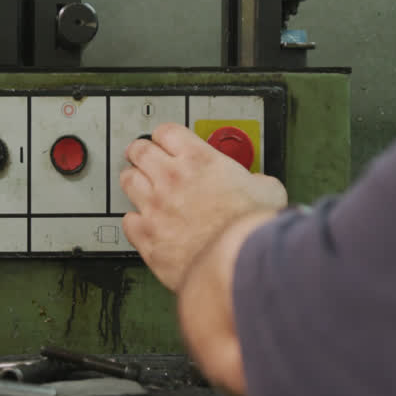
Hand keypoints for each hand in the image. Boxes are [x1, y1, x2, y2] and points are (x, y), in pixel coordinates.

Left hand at [120, 123, 286, 290]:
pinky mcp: (147, 237)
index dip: (166, 136)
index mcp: (199, 160)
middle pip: (140, 151)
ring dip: (134, 181)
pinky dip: (135, 222)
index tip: (167, 142)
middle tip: (144, 157)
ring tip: (141, 187)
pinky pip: (128, 221)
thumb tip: (260, 184)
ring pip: (128, 181)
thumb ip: (256, 181)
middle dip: (141, 152)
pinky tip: (144, 224)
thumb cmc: (250, 230)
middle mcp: (171, 179)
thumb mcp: (268, 191)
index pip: (167, 132)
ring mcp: (155, 207)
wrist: (235, 263)